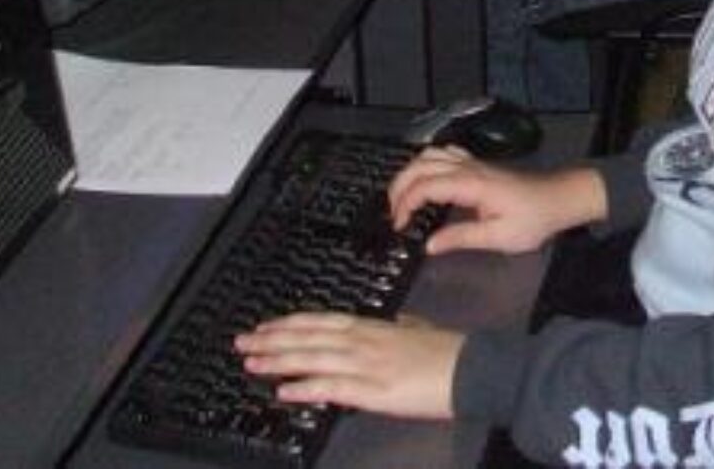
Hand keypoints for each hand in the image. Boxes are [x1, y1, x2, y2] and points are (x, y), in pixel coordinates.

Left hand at [238, 312, 460, 418]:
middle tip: (243, 343)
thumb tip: (396, 324)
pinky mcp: (374, 390)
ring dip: (280, 361)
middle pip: (309, 338)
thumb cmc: (447, 350)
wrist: (470, 367)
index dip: (290, 324)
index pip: (321, 321)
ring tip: (252, 364)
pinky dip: (306, 387)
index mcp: (373, 327)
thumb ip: (401, 326)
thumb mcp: (419, 328)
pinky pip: (332, 387)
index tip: (265, 327)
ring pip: (314, 358)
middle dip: (273, 341)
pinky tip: (285, 391)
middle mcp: (364, 341)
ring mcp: (366, 364)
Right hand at [388, 148, 605, 255]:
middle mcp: (468, 167)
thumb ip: (461, 238)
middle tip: (393, 214)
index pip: (425, 186)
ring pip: (429, 155)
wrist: (558, 198)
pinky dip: (425, 164)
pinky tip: (424, 180)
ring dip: (409, 173)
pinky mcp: (477, 165)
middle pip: (420, 165)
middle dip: (399, 187)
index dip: (405, 204)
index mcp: (470, 184)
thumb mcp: (498, 237)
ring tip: (402, 199)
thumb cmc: (533, 219)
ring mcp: (472, 162)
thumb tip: (429, 245)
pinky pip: (443, 154)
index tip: (399, 226)